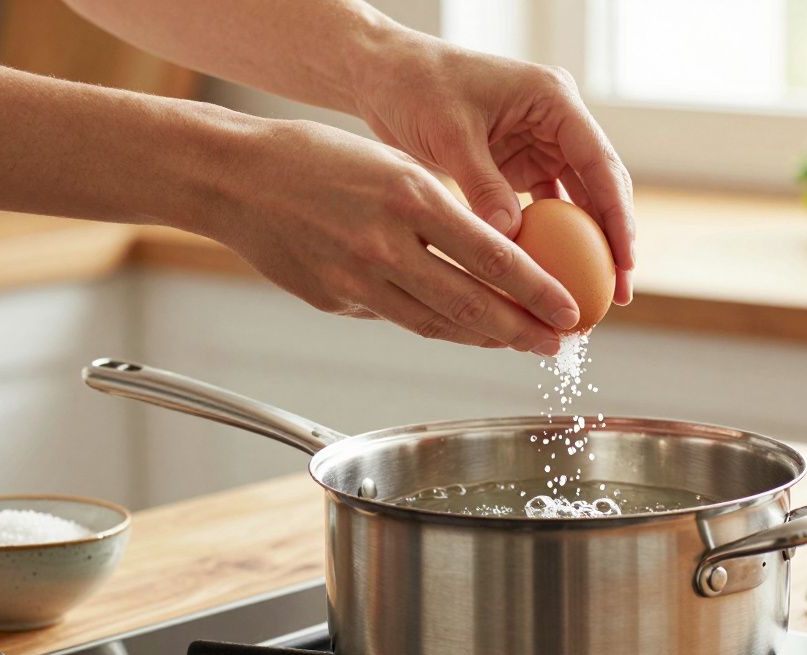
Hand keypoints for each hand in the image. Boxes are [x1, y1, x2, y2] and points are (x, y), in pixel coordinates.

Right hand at [202, 118, 579, 354]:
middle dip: (523, 331)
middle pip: (471, 304)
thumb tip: (487, 259)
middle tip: (557, 344)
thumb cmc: (316, 159)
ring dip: (483, 338)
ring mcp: (356, 279)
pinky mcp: (334, 301)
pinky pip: (395, 318)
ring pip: (436, 323)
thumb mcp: (392, 164)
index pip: (493, 256)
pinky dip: (434, 325)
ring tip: (517, 343)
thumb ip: (438, 213)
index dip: (538, 292)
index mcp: (410, 196)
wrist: (235, 177)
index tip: (570, 311)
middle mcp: (385, 243)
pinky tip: (459, 328)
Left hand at [352, 34, 635, 303]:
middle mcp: (555, 121)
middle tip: (618, 293)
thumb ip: (482, 187)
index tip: (624, 261)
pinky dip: (550, 241)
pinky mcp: (519, 164)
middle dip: (612, 240)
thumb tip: (510, 245)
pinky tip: (552, 278)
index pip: (599, 162)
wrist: (384, 73)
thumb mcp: (450, 135)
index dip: (617, 215)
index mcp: (552, 99)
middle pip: (599, 185)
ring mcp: (540, 143)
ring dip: (586, 246)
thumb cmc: (416, 87)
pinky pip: (545, 207)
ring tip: (592, 295)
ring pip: (577, 201)